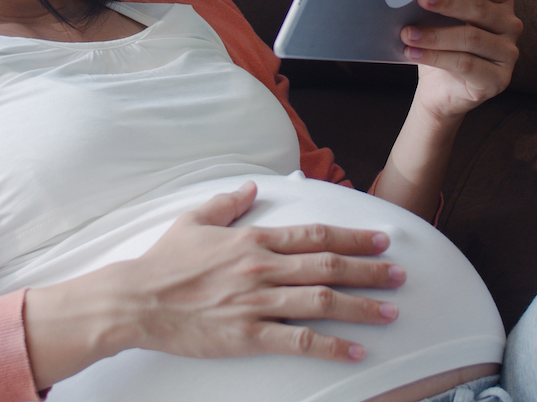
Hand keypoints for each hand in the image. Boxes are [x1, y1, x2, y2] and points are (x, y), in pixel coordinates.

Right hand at [117, 181, 403, 362]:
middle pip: (328, 265)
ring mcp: (257, 302)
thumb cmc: (162, 263)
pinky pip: (298, 340)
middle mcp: (262, 267)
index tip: (380, 239)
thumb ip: (227, 203)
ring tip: (390, 311)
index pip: (314, 235)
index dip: (352, 236)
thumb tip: (253, 186)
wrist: (136, 300)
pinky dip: (331, 345)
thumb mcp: (193, 220)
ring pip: (322, 301)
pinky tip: (355, 350)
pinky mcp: (248, 334)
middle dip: (370, 269)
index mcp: (252, 239)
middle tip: (400, 274)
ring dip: (361, 306)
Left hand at [400, 0, 521, 123]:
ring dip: (434, 34)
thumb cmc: (439, 47)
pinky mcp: (498, 79)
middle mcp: (509, 25)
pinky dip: (435, 57)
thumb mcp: (438, 20)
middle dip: (448, 0)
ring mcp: (507, 53)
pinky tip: (412, 52)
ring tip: (406, 32)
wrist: (439, 92)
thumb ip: (436, 1)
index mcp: (498, 3)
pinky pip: (464, 64)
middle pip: (479, 8)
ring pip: (469, 37)